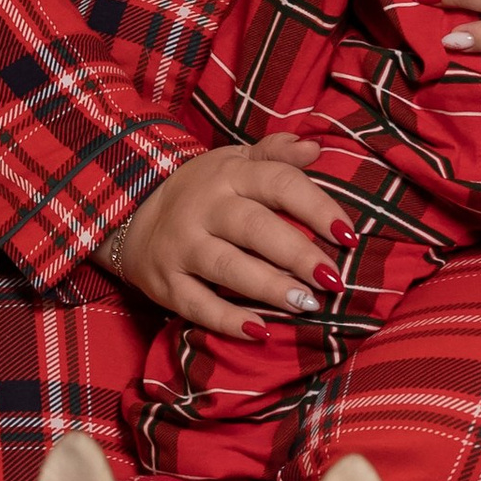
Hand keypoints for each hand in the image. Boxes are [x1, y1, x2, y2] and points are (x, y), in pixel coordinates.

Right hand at [106, 138, 342, 335]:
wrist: (133, 214)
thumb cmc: (204, 191)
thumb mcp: (235, 162)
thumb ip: (276, 154)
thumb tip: (315, 148)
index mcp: (230, 175)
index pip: (279, 183)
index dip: (318, 209)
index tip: (348, 236)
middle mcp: (205, 208)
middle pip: (256, 228)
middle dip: (298, 254)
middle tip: (333, 279)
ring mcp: (182, 247)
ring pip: (228, 267)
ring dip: (270, 288)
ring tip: (307, 303)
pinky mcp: (166, 284)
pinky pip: (198, 305)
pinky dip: (228, 321)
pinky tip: (261, 332)